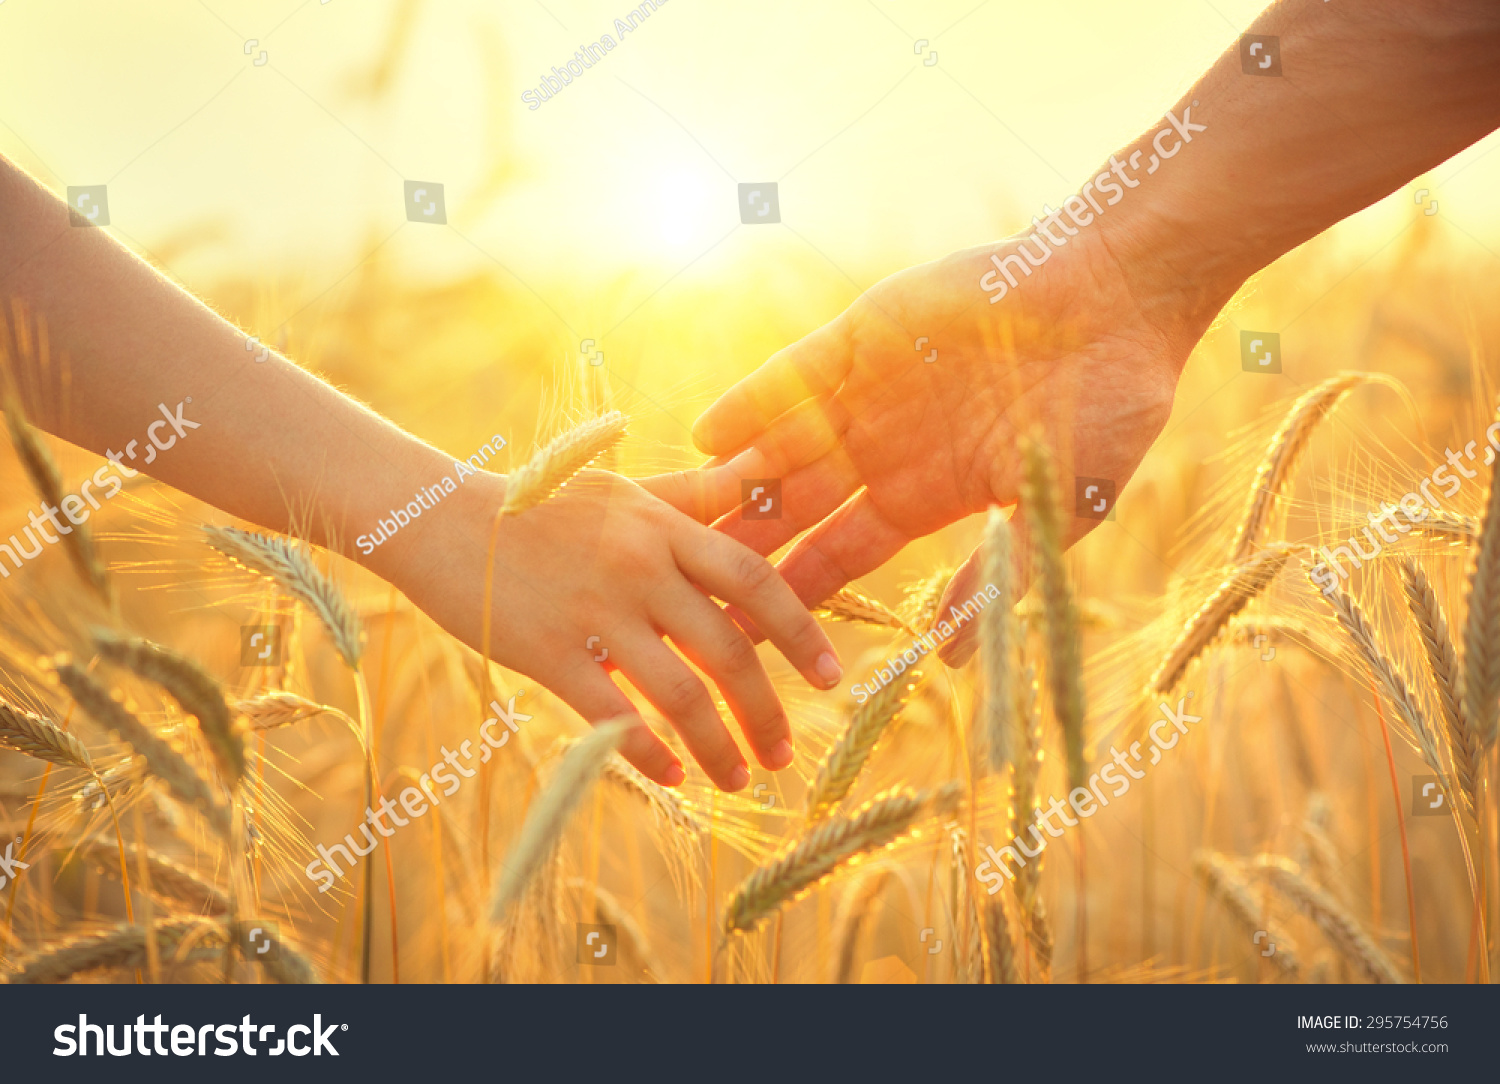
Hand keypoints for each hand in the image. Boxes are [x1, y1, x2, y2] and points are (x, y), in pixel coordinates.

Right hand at [376, 469, 842, 790]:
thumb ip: (695, 494)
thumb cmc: (542, 505)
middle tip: (784, 753)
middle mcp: (639, 567)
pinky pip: (613, 715)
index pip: (755, 579)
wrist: (441, 520)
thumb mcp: (625, 489)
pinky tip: (671, 778)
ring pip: (680, 692)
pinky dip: (649, 754)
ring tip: (737, 777)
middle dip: (765, 710)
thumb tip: (761, 482)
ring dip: (717, 745)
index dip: (801, 631)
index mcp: (664, 528)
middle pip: (728, 648)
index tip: (831, 677)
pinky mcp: (549, 652)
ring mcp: (595, 611)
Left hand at [676, 223, 1217, 664]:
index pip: (835, 560)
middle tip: (673, 591)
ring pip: (777, 448)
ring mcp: (868, 393)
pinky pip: (794, 376)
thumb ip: (999, 575)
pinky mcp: (864, 335)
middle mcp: (883, 450)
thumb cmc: (1111, 406)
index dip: (786, 598)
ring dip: (726, 483)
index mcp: (923, 497)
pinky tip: (708, 436)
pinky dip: (753, 404)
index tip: (737, 639)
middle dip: (733, 549)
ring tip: (668, 522)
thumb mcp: (1056, 507)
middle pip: (788, 513)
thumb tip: (950, 660)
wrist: (1123, 296)